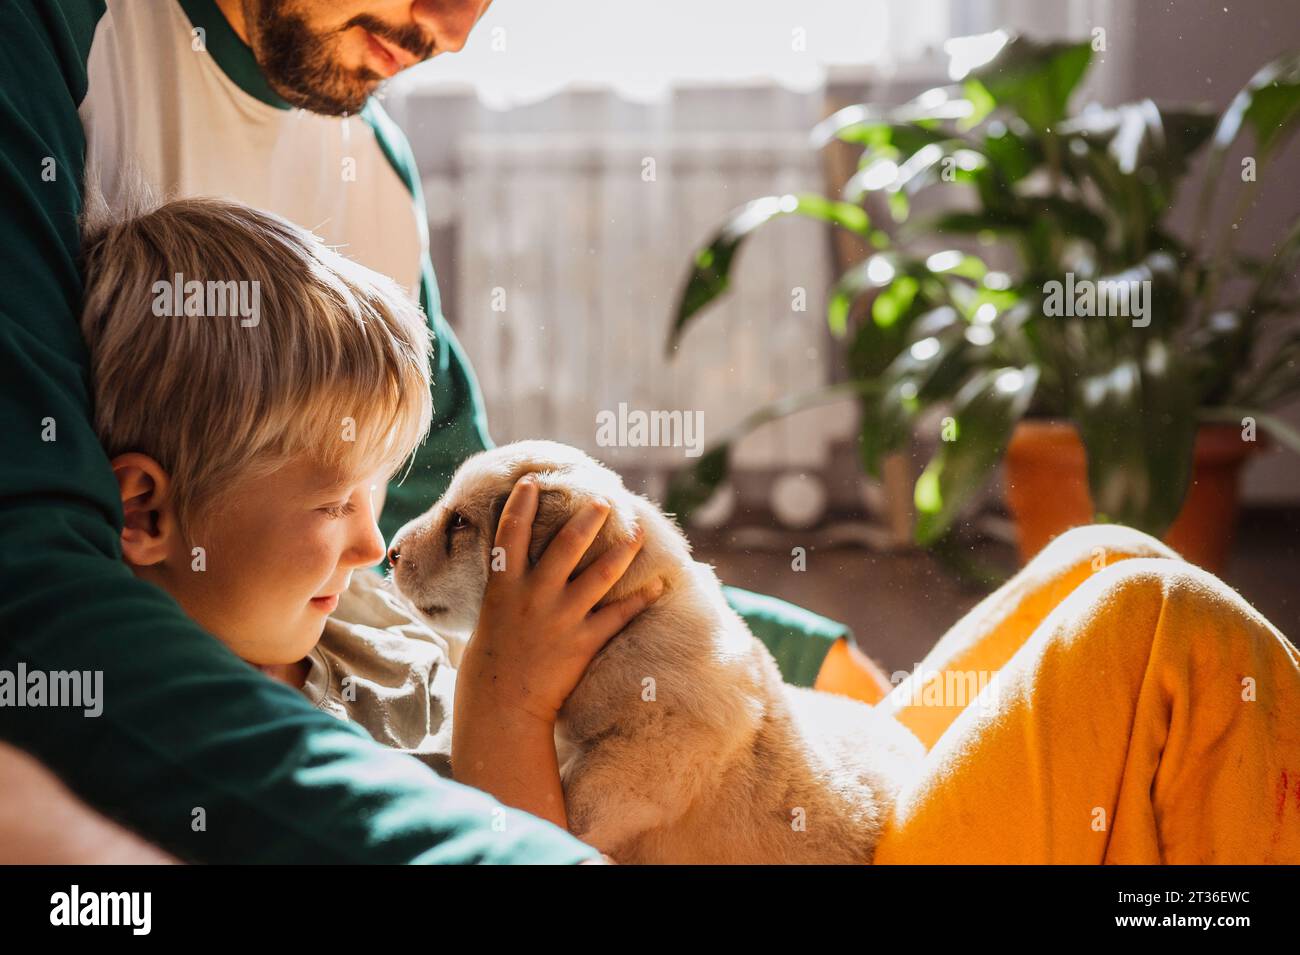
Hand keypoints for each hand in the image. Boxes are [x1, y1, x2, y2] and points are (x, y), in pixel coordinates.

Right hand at [458, 474, 661, 727]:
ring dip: (623, 551)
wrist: (500, 708)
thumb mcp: (490, 617)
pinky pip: (618, 615)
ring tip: (639, 533)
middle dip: (587, 518)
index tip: (533, 481)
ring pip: (600, 574)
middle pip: (565, 545)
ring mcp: (561, 618)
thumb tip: (512, 569)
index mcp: (504, 587)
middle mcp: (533, 596)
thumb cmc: (488, 665)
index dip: (521, 503)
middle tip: (605, 500)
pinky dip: (640, 600)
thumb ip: (507, 590)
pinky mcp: (583, 642)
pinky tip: (657, 585)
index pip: (511, 533)